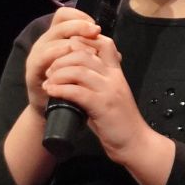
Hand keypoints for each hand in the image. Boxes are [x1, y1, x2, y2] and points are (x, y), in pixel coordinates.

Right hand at [23, 8, 102, 114]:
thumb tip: (118, 54)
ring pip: (52, 39)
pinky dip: (56, 54)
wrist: (58, 114)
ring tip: (87, 49)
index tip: (95, 26)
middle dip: (79, 25)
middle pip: (60, 24)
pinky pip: (42, 58)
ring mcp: (37, 56)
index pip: (64, 16)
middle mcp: (45, 43)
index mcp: (57, 39)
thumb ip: (96, 58)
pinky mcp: (33, 71)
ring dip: (71, 40)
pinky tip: (68, 54)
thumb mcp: (85, 69)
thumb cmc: (72, 87)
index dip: (79, 16)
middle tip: (95, 30)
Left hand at [39, 30, 153, 161]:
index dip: (82, 40)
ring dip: (58, 73)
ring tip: (48, 81)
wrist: (136, 143)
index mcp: (117, 73)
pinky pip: (77, 91)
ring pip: (79, 70)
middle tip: (49, 69)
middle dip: (62, 59)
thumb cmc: (120, 123)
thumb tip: (71, 80)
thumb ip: (95, 85)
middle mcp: (114, 77)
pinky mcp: (103, 106)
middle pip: (85, 54)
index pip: (104, 44)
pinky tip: (51, 91)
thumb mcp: (109, 96)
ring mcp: (109, 91)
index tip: (65, 49)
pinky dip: (60, 89)